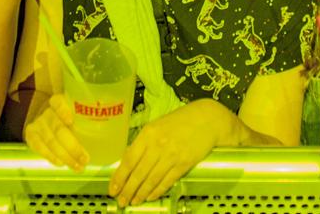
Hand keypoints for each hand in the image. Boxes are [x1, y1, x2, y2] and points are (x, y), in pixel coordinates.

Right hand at [23, 94, 87, 170]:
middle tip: (85, 159)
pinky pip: (39, 148)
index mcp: (59, 102)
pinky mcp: (31, 135)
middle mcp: (46, 111)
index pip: (58, 102)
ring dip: (65, 156)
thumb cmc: (70, 118)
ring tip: (78, 166)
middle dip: (72, 146)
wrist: (46, 120)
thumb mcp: (78, 113)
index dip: (63, 111)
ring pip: (50, 141)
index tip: (71, 121)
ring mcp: (37, 123)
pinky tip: (61, 164)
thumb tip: (114, 128)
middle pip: (58, 128)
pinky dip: (51, 157)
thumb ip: (89, 117)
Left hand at [108, 100, 226, 205]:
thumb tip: (129, 162)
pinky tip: (150, 197)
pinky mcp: (185, 163)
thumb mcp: (158, 126)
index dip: (119, 177)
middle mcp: (158, 145)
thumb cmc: (181, 121)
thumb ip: (144, 142)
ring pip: (151, 179)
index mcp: (148, 133)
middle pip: (138, 173)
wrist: (207, 119)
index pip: (129, 159)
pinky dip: (157, 191)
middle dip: (127, 190)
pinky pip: (167, 181)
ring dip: (141, 193)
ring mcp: (172, 155)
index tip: (112, 188)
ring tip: (133, 201)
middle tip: (121, 201)